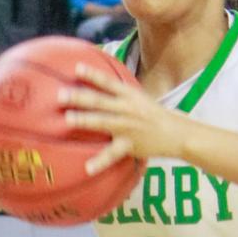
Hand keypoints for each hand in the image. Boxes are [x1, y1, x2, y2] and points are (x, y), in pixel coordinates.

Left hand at [60, 60, 182, 174]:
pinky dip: (100, 162)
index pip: (108, 82)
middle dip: (80, 97)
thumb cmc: (153, 115)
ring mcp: (127, 126)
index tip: (76, 68)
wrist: (176, 133)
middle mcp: (126, 109)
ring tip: (68, 119)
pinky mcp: (129, 145)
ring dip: (85, 119)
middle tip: (60, 94)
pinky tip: (88, 168)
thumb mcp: (138, 98)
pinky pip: (113, 154)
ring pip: (103, 122)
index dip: (93, 75)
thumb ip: (118, 93)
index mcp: (129, 95)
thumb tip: (98, 85)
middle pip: (100, 101)